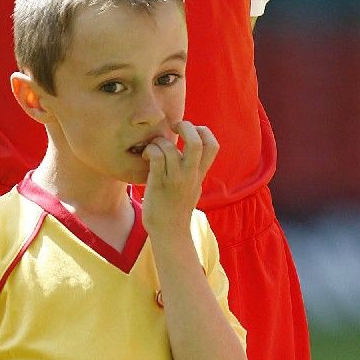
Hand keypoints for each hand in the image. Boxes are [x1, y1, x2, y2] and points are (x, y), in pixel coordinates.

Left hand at [141, 121, 218, 235]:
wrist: (169, 233)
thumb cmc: (177, 209)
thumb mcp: (194, 187)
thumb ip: (194, 171)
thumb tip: (190, 154)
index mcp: (200, 174)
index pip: (212, 146)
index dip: (203, 131)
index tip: (190, 130)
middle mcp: (190, 175)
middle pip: (196, 142)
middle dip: (186, 127)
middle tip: (174, 126)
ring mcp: (175, 180)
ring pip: (171, 148)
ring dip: (160, 141)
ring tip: (153, 146)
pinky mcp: (159, 184)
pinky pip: (156, 158)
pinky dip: (150, 150)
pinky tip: (146, 155)